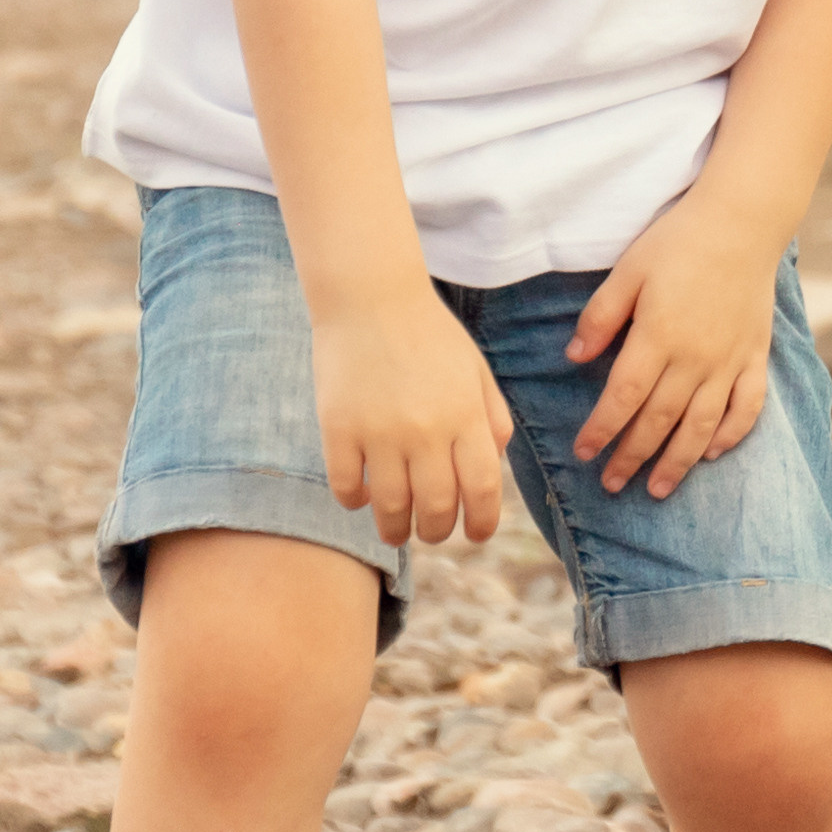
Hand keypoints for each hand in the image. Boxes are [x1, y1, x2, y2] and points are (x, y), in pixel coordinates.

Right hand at [313, 289, 511, 546]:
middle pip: (435, 508)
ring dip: (395, 529)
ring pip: (390, 507)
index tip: (475, 535)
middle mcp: (425, 429)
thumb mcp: (475, 371)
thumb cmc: (430, 334)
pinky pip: (346, 487)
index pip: (481, 490)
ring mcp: (379, 431)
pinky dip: (355, 502)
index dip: (481, 523)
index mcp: (465, 415)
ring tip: (395, 530)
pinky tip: (362, 497)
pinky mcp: (338, 428)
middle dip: (436, 531)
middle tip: (430, 531)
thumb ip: (492, 419)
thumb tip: (493, 469)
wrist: (372, 297)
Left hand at [566, 196, 774, 498]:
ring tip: (657, 489)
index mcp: (658, 336)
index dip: (602, 430)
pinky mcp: (755, 356)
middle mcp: (695, 358)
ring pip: (701, 425)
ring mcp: (729, 361)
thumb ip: (601, 317)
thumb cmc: (678, 241)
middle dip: (632, 458)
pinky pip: (747, 407)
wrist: (742, 221)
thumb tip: (574, 358)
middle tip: (611, 485)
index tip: (583, 453)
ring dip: (677, 462)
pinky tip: (712, 454)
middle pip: (659, 421)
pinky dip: (731, 435)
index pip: (623, 398)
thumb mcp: (628, 270)